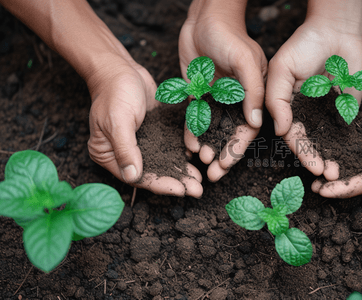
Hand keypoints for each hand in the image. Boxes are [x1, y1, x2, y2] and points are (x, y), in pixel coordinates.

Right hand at [87, 55, 202, 197]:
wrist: (120, 67)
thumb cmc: (114, 91)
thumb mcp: (118, 120)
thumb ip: (126, 149)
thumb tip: (133, 176)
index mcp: (108, 154)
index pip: (137, 176)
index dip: (160, 185)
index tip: (182, 191)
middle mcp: (124, 152)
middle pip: (152, 172)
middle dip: (176, 181)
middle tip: (198, 190)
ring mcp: (139, 142)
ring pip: (163, 161)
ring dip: (181, 170)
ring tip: (200, 180)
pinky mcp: (153, 131)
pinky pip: (168, 146)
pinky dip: (182, 153)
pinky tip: (197, 158)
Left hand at [178, 0, 266, 181]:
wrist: (204, 18)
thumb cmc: (230, 36)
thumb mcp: (245, 62)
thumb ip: (253, 92)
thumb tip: (257, 124)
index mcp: (253, 95)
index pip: (248, 129)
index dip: (237, 149)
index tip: (225, 165)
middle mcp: (237, 101)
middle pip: (231, 134)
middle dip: (222, 154)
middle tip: (211, 173)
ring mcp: (217, 98)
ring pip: (213, 129)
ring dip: (208, 146)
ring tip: (199, 161)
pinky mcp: (200, 93)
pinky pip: (196, 117)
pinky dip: (193, 130)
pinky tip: (188, 144)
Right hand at [266, 19, 361, 178]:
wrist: (336, 30)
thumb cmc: (303, 45)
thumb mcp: (281, 69)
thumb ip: (276, 99)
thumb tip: (280, 131)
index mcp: (287, 107)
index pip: (292, 135)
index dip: (301, 151)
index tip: (312, 165)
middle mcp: (305, 114)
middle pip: (310, 144)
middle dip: (317, 161)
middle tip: (327, 174)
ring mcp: (325, 113)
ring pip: (327, 142)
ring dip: (332, 158)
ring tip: (338, 172)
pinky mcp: (345, 109)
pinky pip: (345, 130)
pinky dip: (347, 145)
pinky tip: (352, 157)